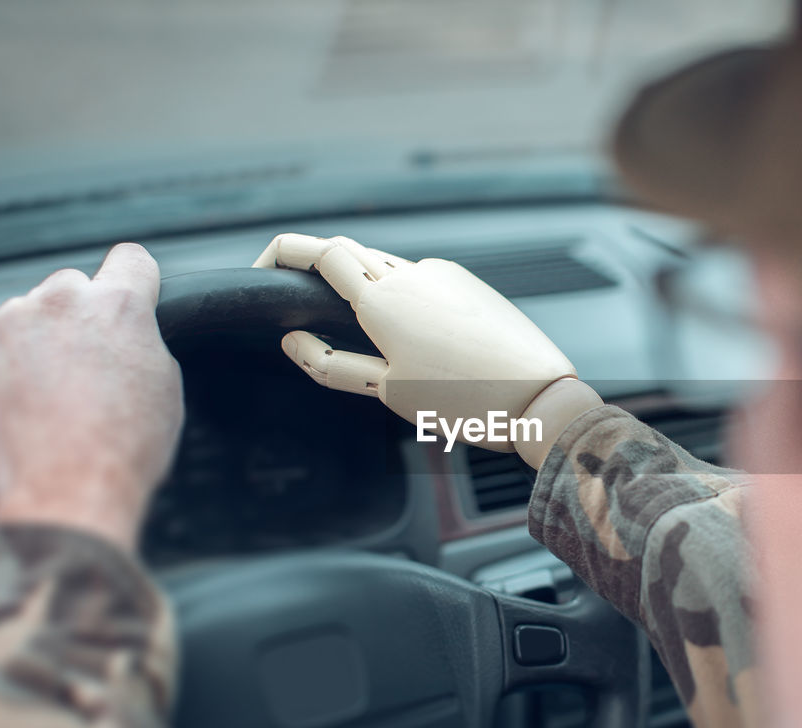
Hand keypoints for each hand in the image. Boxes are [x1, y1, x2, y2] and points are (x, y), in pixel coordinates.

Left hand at [0, 243, 183, 550]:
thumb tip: (130, 335)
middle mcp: (63, 301)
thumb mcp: (164, 386)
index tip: (130, 290)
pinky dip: (5, 366)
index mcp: (119, 305)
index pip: (131, 259)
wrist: (68, 490)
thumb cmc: (123, 448)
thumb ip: (143, 341)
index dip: (135, 278)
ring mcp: (12, 321)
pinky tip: (24, 404)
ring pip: (29, 316)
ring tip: (52, 395)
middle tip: (88, 365)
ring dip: (39, 342)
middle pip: (73, 287)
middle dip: (80, 317)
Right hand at [255, 234, 600, 465]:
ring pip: (386, 267)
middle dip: (319, 269)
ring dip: (363, 286)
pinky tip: (415, 338)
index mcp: (383, 298)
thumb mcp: (387, 391)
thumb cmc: (466, 401)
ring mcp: (444, 275)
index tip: (262, 269)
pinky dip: (402, 297)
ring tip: (368, 336)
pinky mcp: (468, 284)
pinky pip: (421, 280)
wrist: (538, 397)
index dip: (282, 252)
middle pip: (349, 252)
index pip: (318, 251)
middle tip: (303, 303)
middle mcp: (412, 274)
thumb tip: (292, 341)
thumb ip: (331, 363)